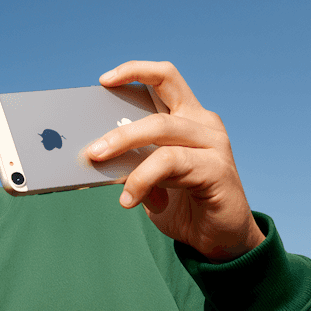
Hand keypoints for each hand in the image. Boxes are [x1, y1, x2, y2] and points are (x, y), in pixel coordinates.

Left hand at [87, 61, 265, 261]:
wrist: (218, 238)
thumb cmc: (182, 204)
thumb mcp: (149, 177)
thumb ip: (129, 161)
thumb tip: (93, 154)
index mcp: (188, 117)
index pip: (165, 78)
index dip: (136, 71)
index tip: (103, 80)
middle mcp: (204, 124)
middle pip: (158, 108)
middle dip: (119, 128)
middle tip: (91, 150)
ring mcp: (214, 145)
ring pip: (162, 130)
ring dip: (125, 146)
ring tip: (100, 166)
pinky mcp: (217, 169)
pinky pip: (170, 162)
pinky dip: (142, 179)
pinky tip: (129, 199)